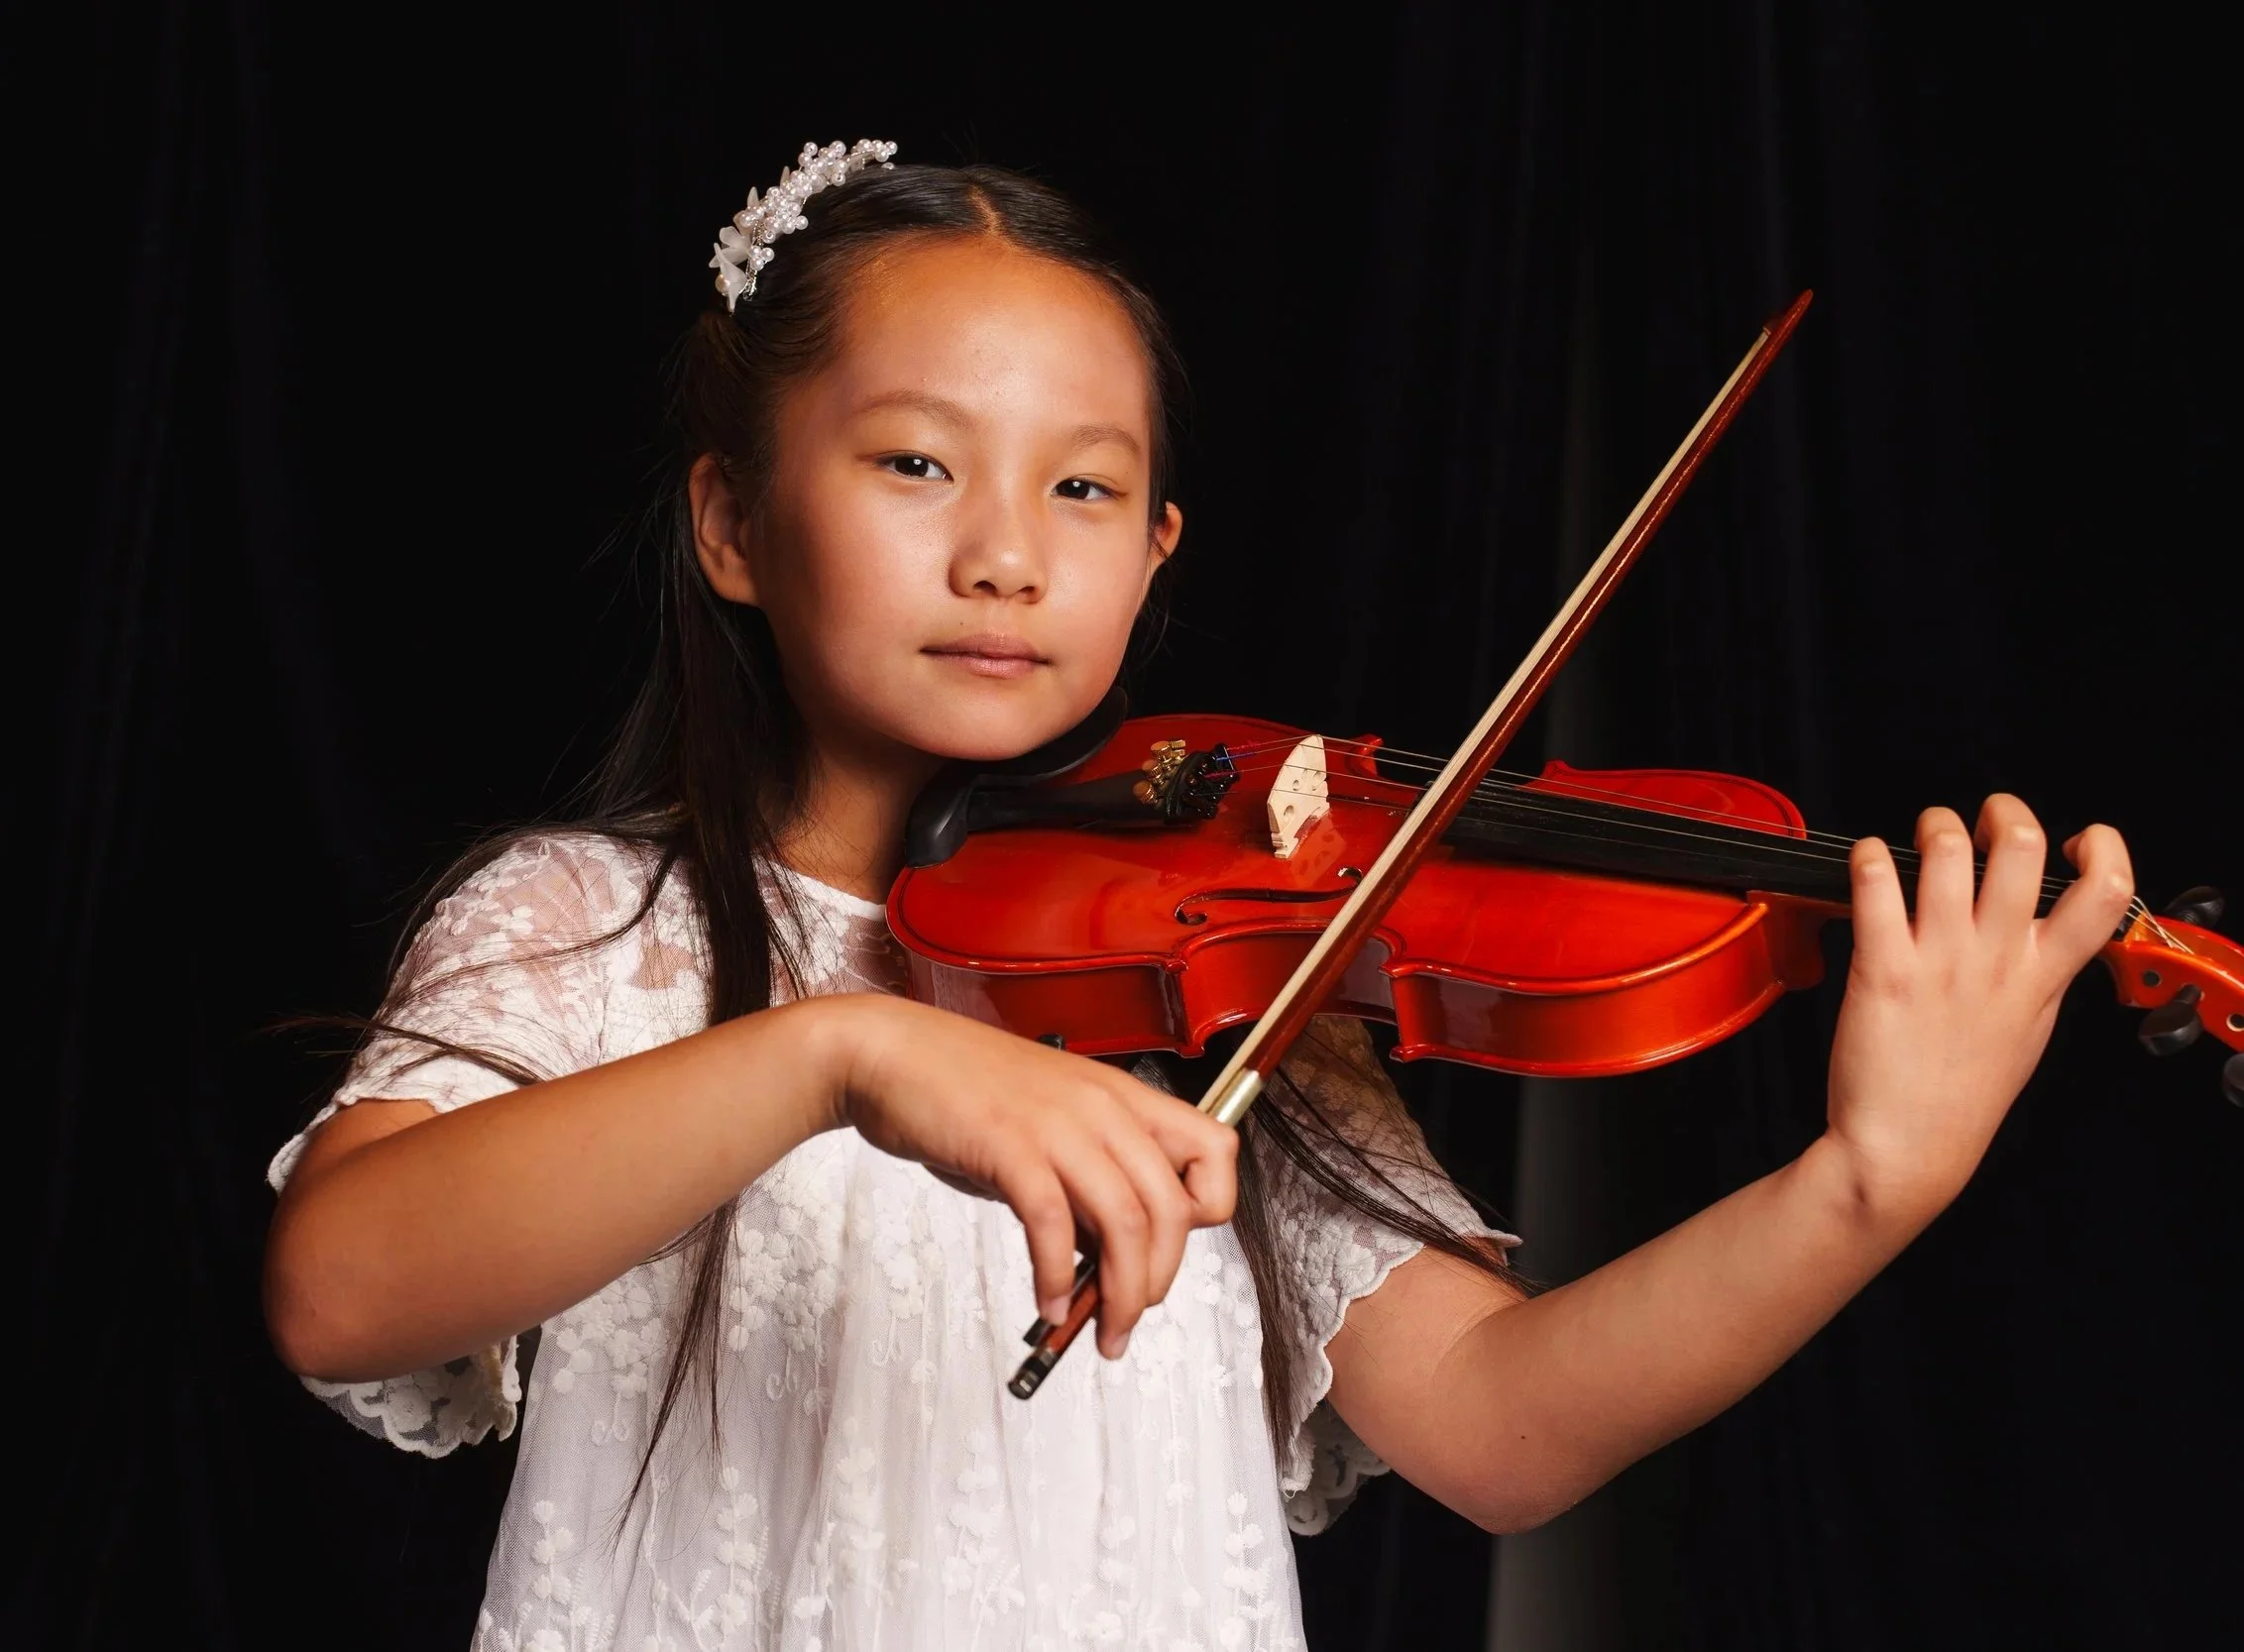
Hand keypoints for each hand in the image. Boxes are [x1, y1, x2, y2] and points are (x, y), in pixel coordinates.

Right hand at [812, 995, 1237, 1356]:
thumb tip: (1107, 1251)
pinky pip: (1052, 1225)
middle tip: (1131, 1318)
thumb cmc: (961, 1089)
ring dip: (1121, 1295)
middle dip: (1158, 1280)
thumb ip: (1085, 1178)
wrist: (889, 1054)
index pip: (1215, 1148)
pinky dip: (1054, 1276)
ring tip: (1104, 1334)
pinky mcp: (1009, 1145)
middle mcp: (1102, 1106)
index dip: (1208, 1208)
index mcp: (1121, 1096)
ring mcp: (1057, 1123)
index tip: (1172, 1248)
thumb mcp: (1047, 1124)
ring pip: (1124, 1222)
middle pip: (1171, 1207)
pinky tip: (1047, 1303)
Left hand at [1824, 795, 2133, 1229]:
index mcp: (2043, 977)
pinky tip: (1866, 862)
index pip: (2106, 892)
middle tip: (1982, 821)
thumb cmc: (1959, 1099)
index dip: (2102, 848)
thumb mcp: (2028, 1034)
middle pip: (2022, 846)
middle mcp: (1997, 960)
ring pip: (1946, 849)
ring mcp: (1941, 960)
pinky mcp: (1883, 966)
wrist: (1903, 1152)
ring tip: (1923, 838)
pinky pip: (1875, 883)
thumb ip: (2042, 977)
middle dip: (2002, 811)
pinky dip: (1867, 856)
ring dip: (1933, 826)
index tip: (2074, 842)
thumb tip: (2041, 935)